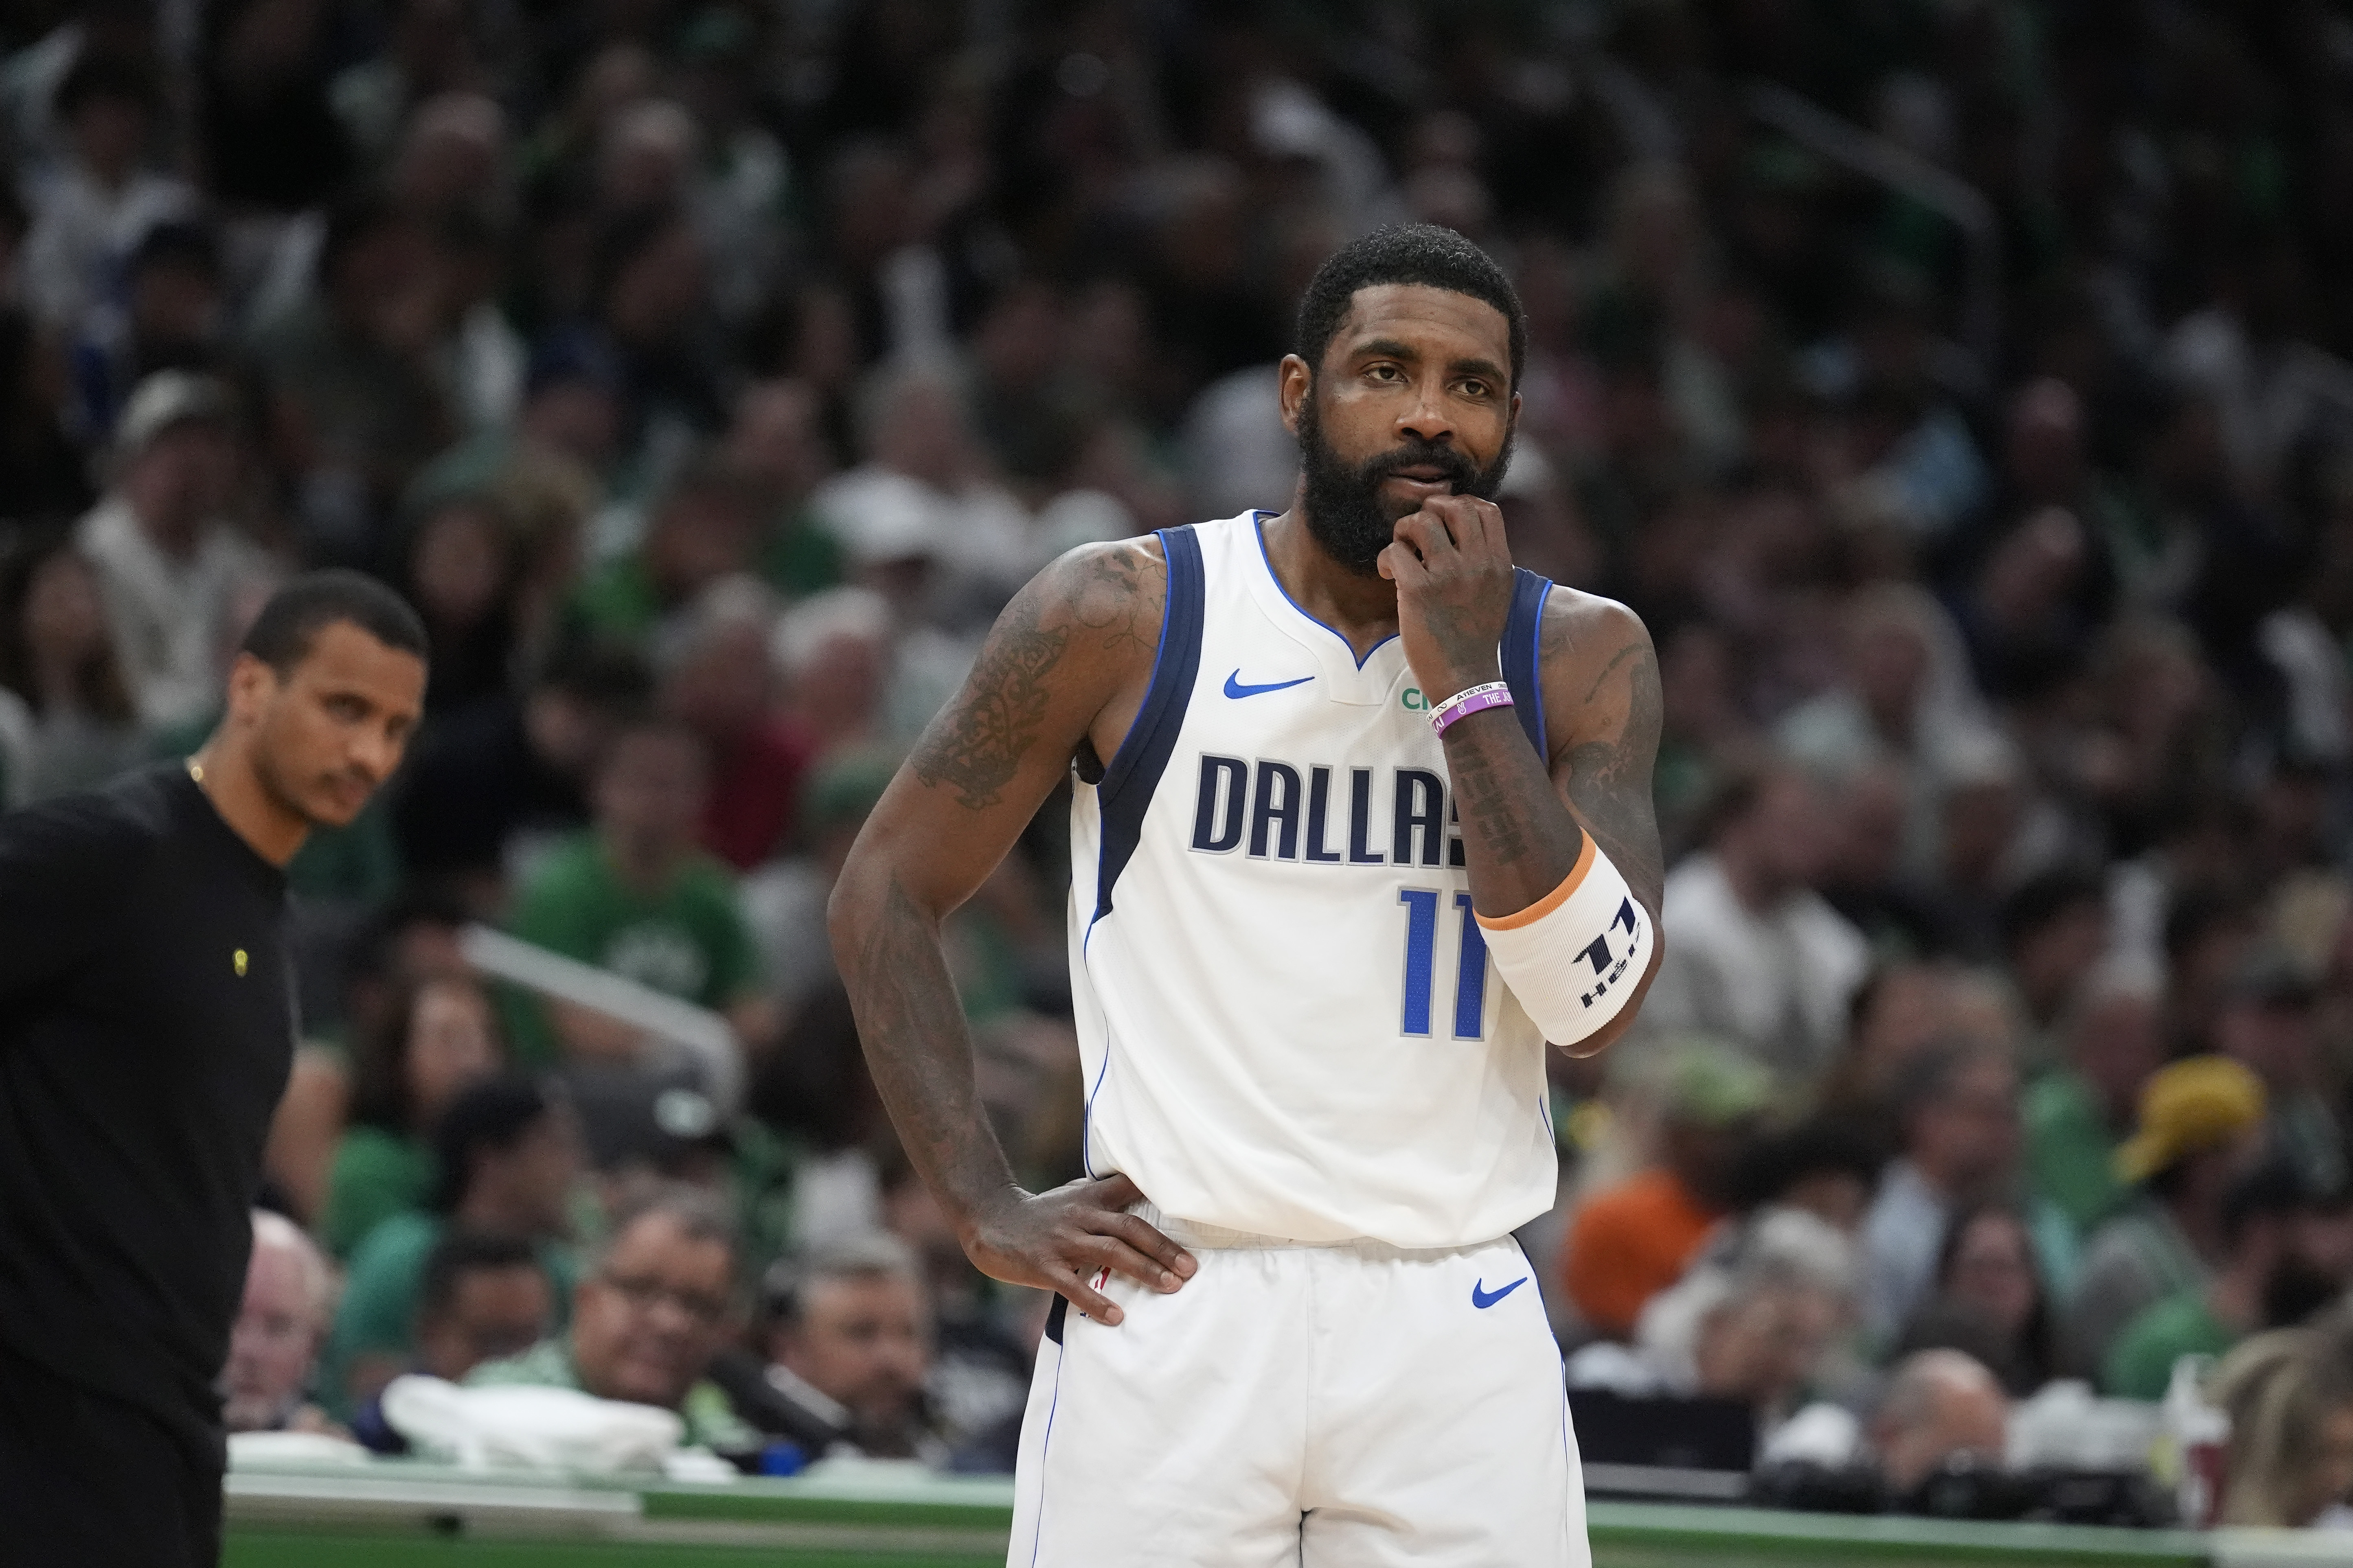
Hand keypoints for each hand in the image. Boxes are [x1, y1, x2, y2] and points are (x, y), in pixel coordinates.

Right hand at [961, 1172, 1195, 1325]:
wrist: (991, 1220)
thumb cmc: (1041, 1213)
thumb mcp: (1074, 1195)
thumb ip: (1106, 1198)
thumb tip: (1146, 1197)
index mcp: (1091, 1197)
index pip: (1130, 1189)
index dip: (1161, 1197)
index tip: (1193, 1212)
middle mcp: (1081, 1215)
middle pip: (1130, 1228)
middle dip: (1163, 1248)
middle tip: (1190, 1269)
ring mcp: (1062, 1240)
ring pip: (1110, 1252)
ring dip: (1144, 1270)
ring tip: (1171, 1287)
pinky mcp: (1043, 1265)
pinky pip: (1074, 1285)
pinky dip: (1096, 1301)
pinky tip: (1117, 1316)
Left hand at [1379, 494, 1514, 704]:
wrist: (1466, 679)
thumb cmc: (1475, 638)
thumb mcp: (1496, 593)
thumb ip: (1485, 561)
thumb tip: (1460, 531)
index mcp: (1499, 563)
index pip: (1486, 509)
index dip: (1460, 505)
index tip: (1444, 521)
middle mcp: (1477, 564)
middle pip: (1454, 506)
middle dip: (1429, 511)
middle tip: (1417, 533)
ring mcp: (1448, 575)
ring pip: (1421, 522)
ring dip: (1403, 531)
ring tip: (1401, 552)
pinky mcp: (1418, 590)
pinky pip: (1395, 552)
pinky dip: (1386, 559)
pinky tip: (1389, 575)